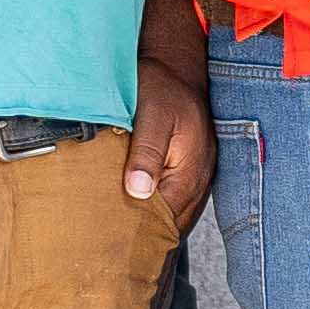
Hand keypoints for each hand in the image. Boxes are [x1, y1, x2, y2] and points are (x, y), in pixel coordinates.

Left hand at [122, 54, 214, 226]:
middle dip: (144, 234)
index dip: (138, 231)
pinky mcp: (190, 169)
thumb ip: (147, 153)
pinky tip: (137, 212)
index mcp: (190, 171)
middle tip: (110, 246)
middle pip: (171, 223)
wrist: (178, 63)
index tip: (110, 239)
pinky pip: (175, 200)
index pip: (164, 218)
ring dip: (151, 224)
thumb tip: (139, 191)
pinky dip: (157, 209)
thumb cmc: (164, 85)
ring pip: (174, 214)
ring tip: (120, 235)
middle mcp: (199, 180)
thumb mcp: (153, 114)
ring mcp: (198, 176)